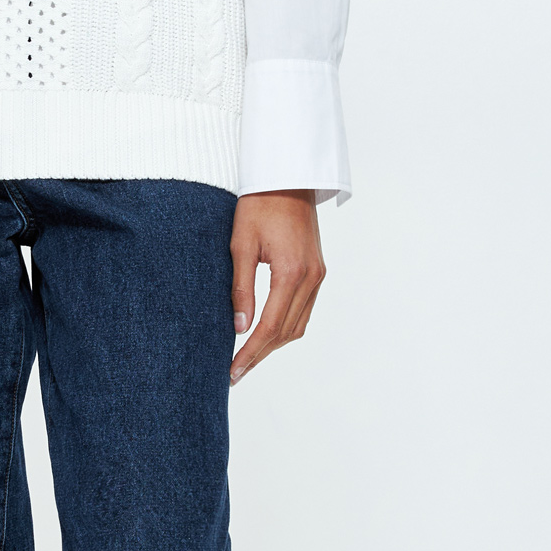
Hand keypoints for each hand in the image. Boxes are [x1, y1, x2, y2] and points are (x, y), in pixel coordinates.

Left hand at [229, 191, 325, 385]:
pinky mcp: (317, 271)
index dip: (250, 354)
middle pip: (286, 332)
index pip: (269, 327)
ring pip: (298, 325)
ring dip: (274, 344)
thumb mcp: (240, 246)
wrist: (286, 178)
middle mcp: (311, 278)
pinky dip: (286, 327)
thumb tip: (239, 328)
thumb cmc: (259, 205)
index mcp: (291, 272)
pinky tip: (266, 333)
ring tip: (248, 358)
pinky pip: (304, 310)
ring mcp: (318, 275)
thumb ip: (240, 289)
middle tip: (235, 373)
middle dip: (260, 355)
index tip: (233, 372)